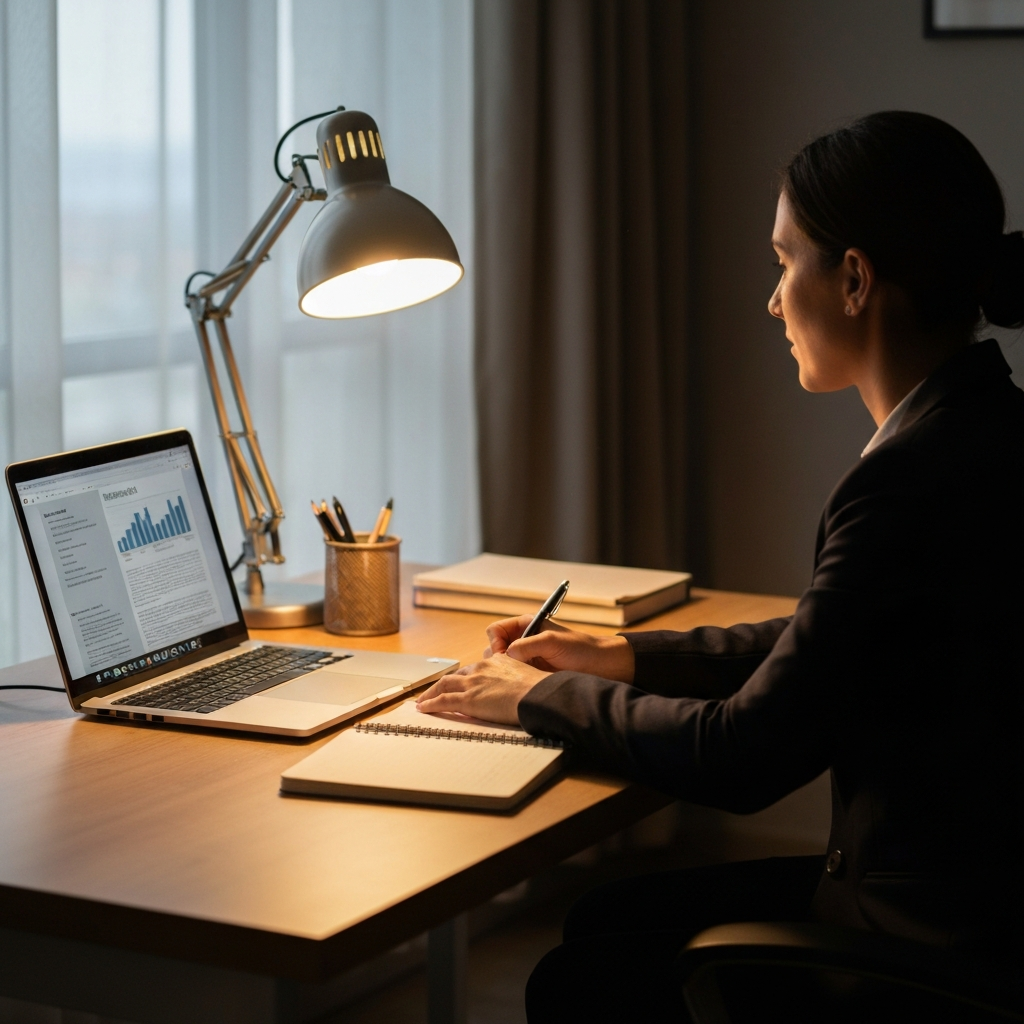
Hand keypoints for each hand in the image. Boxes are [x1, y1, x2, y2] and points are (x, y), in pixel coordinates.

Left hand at [415, 654, 548, 724]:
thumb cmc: (540, 690)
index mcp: (498, 662)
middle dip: (442, 684)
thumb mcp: (529, 677)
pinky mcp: (468, 700)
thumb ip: (520, 681)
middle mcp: (482, 669)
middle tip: (434, 691)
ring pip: (444, 685)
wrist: (539, 695)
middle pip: (456, 675)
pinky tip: (424, 709)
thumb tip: (524, 692)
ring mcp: (473, 683)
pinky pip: (443, 701)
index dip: (465, 677)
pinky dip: (431, 704)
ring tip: (423, 701)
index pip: (475, 669)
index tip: (460, 683)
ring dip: (431, 693)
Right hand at [484, 615, 634, 682]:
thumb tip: (506, 656)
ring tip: (517, 679)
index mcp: (526, 626)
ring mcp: (527, 660)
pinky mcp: (531, 676)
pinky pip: (512, 679)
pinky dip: (512, 683)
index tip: (504, 655)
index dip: (495, 642)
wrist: (603, 667)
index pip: (495, 630)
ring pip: (501, 666)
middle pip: (494, 649)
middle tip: (510, 670)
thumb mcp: (552, 642)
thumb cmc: (581, 649)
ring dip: (504, 673)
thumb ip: (527, 645)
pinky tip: (522, 687)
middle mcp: (523, 641)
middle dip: (497, 660)